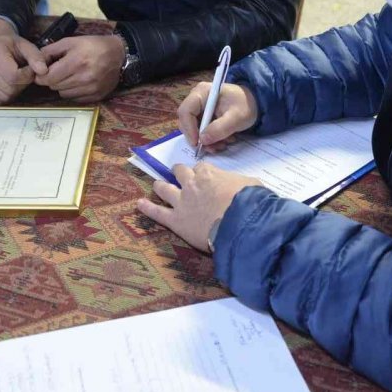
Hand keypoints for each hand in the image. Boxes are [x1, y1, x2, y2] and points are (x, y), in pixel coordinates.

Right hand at [0, 18, 50, 104]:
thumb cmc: (13, 47)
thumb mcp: (26, 46)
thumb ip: (36, 57)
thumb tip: (44, 71)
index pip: (13, 75)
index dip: (27, 76)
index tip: (31, 69)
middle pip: (9, 88)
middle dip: (22, 84)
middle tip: (25, 75)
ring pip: (4, 97)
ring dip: (16, 91)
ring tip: (17, 78)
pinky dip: (7, 96)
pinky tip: (9, 84)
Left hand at [35, 34, 125, 101]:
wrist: (119, 54)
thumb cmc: (92, 45)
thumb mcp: (71, 41)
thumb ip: (50, 51)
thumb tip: (35, 63)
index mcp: (76, 61)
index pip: (49, 77)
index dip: (41, 75)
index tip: (42, 72)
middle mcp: (84, 77)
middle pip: (54, 86)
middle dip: (52, 79)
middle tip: (57, 72)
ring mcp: (91, 89)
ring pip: (63, 94)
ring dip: (62, 86)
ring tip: (69, 76)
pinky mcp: (97, 96)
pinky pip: (75, 99)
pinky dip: (73, 92)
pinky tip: (78, 82)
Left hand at [137, 162, 261, 251]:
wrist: (240, 224)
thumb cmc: (250, 202)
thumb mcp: (251, 184)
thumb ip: (240, 182)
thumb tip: (241, 185)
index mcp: (209, 174)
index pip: (202, 167)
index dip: (203, 171)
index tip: (205, 175)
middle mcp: (191, 184)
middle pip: (181, 172)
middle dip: (179, 172)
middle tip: (179, 173)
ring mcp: (181, 201)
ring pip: (164, 188)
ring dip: (160, 185)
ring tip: (157, 184)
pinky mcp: (175, 220)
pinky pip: (157, 213)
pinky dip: (147, 208)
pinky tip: (139, 204)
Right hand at [177, 82, 258, 151]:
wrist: (256, 104)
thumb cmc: (247, 105)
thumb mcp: (236, 118)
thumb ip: (220, 128)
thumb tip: (203, 140)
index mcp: (202, 92)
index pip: (185, 111)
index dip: (189, 129)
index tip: (198, 143)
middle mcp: (197, 99)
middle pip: (187, 122)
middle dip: (199, 138)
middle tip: (212, 148)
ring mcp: (200, 109)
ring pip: (194, 129)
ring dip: (207, 141)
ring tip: (222, 145)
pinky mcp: (205, 117)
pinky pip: (201, 131)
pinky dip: (211, 140)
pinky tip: (223, 141)